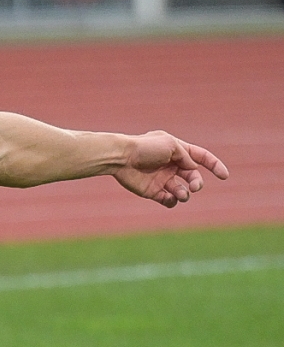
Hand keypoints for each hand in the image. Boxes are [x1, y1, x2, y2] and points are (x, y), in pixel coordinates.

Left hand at [113, 132, 228, 206]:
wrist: (121, 158)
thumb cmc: (146, 148)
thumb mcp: (171, 145)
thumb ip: (186, 156)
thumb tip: (194, 169)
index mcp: (178, 152)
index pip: (201, 158)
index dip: (215, 166)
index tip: (224, 176)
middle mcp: (172, 166)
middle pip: (193, 177)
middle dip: (196, 183)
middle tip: (194, 187)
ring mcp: (163, 179)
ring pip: (182, 190)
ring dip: (185, 194)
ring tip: (181, 194)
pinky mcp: (152, 191)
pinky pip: (168, 200)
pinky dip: (172, 202)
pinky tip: (169, 198)